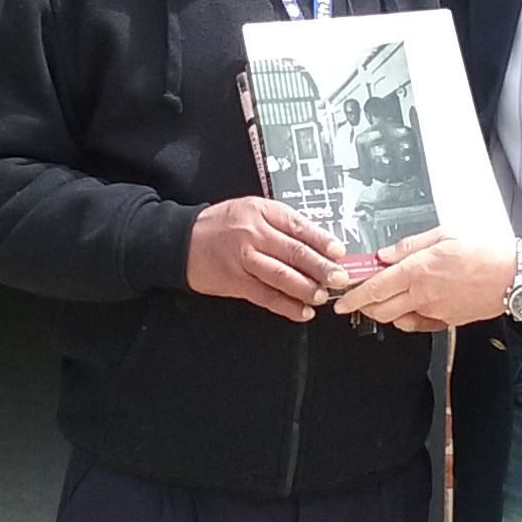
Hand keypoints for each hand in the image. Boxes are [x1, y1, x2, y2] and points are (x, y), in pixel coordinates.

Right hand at [187, 198, 347, 320]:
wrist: (182, 242)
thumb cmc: (221, 225)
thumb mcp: (251, 210)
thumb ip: (281, 224)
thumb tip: (317, 243)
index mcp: (261, 212)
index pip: (299, 226)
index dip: (322, 241)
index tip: (340, 252)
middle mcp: (254, 234)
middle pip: (294, 252)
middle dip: (322, 268)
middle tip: (340, 278)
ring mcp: (244, 260)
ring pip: (282, 276)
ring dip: (307, 289)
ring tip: (323, 296)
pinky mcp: (236, 283)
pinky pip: (266, 296)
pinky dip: (287, 306)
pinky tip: (302, 311)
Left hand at [331, 229, 520, 332]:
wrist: (515, 276)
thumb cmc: (486, 252)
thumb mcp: (444, 234)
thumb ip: (410, 245)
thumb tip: (386, 254)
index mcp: (418, 270)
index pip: (374, 287)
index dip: (352, 296)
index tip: (340, 299)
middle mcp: (423, 294)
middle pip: (379, 309)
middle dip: (363, 306)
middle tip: (358, 297)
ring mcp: (435, 311)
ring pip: (397, 319)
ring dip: (384, 311)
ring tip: (384, 298)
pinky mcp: (447, 321)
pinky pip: (418, 325)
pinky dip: (407, 319)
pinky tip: (409, 306)